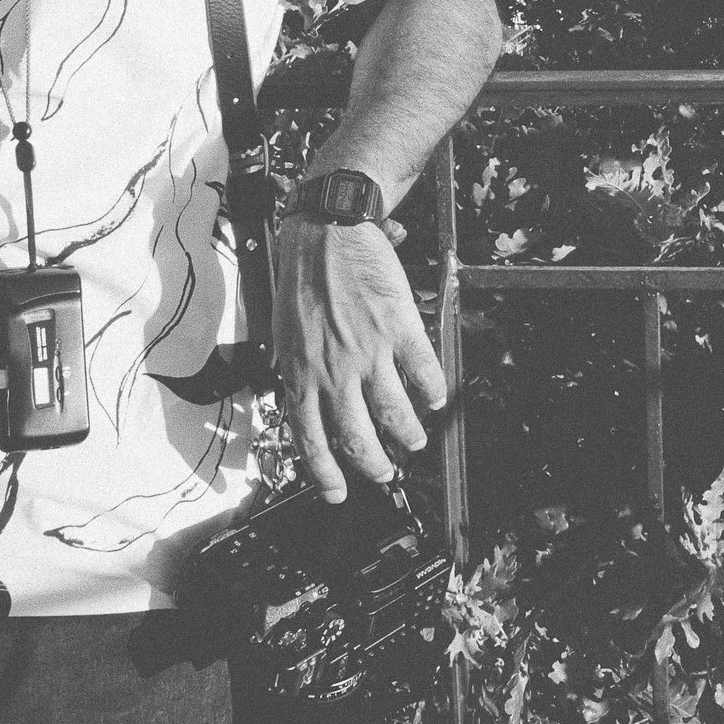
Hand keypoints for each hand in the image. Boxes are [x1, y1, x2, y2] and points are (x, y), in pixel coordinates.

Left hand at [272, 216, 445, 503]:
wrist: (327, 229)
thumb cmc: (302, 277)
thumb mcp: (286, 334)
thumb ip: (298, 373)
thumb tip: (308, 406)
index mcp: (300, 373)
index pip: (311, 439)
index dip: (325, 474)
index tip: (337, 493)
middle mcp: (333, 370)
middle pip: (357, 438)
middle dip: (374, 465)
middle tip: (385, 473)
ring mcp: (368, 351)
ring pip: (395, 413)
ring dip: (408, 434)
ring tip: (415, 440)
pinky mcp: (398, 327)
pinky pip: (423, 371)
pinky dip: (434, 390)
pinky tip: (437, 397)